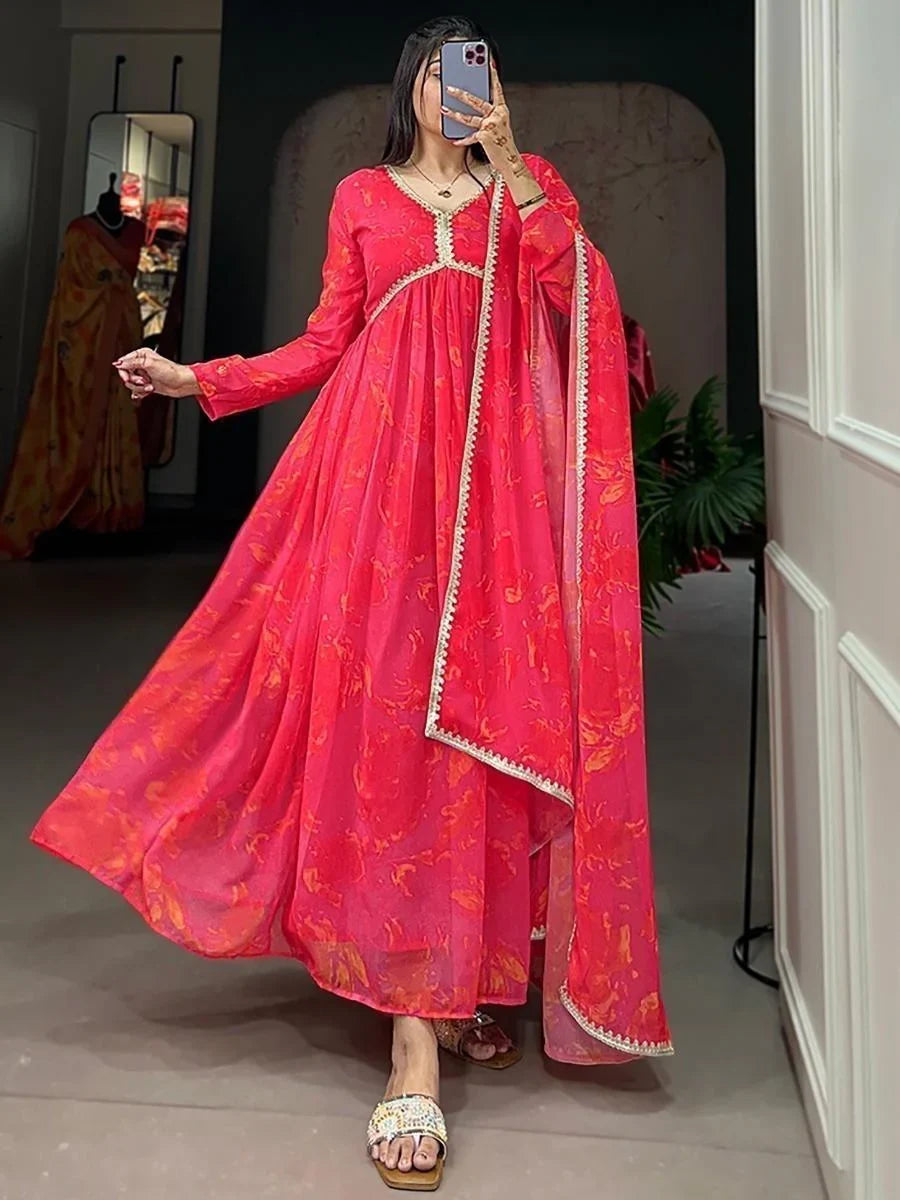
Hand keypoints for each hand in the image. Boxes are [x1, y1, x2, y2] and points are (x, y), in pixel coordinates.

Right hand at [112, 347, 195, 403]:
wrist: (181, 383)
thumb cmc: (170, 371)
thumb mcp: (148, 363)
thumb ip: (132, 363)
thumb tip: (118, 363)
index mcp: (141, 355)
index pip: (123, 363)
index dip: (125, 372)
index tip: (128, 377)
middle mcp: (141, 364)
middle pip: (126, 375)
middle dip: (134, 381)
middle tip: (144, 381)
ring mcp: (144, 375)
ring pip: (132, 384)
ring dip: (140, 388)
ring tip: (150, 387)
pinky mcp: (148, 385)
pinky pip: (137, 390)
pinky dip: (141, 393)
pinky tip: (146, 392)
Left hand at [441, 60, 526, 179]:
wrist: (510, 161)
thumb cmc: (502, 143)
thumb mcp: (498, 124)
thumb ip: (488, 113)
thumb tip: (471, 103)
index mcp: (502, 109)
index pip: (496, 89)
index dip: (492, 75)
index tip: (488, 62)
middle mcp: (498, 115)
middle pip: (476, 101)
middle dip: (460, 93)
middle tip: (448, 86)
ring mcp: (492, 126)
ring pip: (469, 117)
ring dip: (454, 114)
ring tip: (443, 109)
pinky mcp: (486, 137)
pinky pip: (470, 136)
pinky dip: (461, 139)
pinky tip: (453, 139)